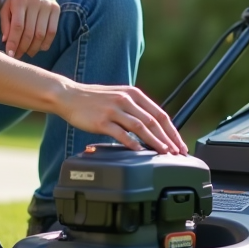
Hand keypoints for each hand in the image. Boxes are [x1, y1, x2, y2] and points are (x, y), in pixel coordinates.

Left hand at [0, 0, 59, 57]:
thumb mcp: (6, 7)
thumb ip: (5, 24)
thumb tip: (6, 42)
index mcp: (20, 1)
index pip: (17, 26)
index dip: (14, 42)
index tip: (10, 54)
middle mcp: (35, 1)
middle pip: (30, 32)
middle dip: (23, 47)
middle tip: (18, 55)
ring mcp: (47, 5)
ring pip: (41, 34)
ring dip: (34, 47)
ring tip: (28, 53)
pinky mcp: (56, 9)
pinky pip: (53, 31)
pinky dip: (46, 43)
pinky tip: (40, 48)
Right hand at [56, 82, 188, 154]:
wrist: (69, 96)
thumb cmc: (94, 99)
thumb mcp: (119, 97)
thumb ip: (135, 109)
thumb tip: (153, 128)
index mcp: (133, 94)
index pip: (160, 114)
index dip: (172, 131)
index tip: (179, 144)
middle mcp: (126, 100)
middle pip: (153, 122)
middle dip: (168, 139)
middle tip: (176, 153)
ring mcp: (114, 110)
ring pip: (140, 127)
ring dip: (155, 142)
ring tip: (163, 153)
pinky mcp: (102, 121)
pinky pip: (121, 134)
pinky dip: (132, 144)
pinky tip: (140, 152)